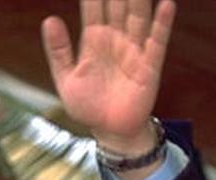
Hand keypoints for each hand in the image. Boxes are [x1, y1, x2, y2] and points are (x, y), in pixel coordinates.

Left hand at [42, 0, 175, 154]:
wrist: (109, 132)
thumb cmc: (88, 106)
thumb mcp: (66, 79)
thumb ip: (59, 51)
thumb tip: (49, 19)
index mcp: (93, 42)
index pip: (94, 8)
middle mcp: (115, 41)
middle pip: (117, 5)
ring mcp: (133, 51)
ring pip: (138, 16)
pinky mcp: (150, 66)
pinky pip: (157, 41)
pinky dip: (162, 23)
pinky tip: (166, 3)